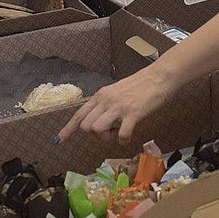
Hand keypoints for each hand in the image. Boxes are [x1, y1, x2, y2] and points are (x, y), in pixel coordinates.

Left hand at [58, 65, 177, 143]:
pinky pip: (121, 135)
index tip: (59, 140)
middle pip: (86, 126)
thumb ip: (107, 104)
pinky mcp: (133, 113)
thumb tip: (101, 120)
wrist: (159, 77)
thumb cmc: (142, 85)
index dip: (68, 129)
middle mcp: (106, 100)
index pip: (79, 114)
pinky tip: (129, 136)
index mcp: (101, 95)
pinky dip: (124, 140)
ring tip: (119, 133)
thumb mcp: (118, 91)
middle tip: (110, 132)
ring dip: (107, 138)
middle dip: (95, 136)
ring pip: (97, 130)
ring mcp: (119, 106)